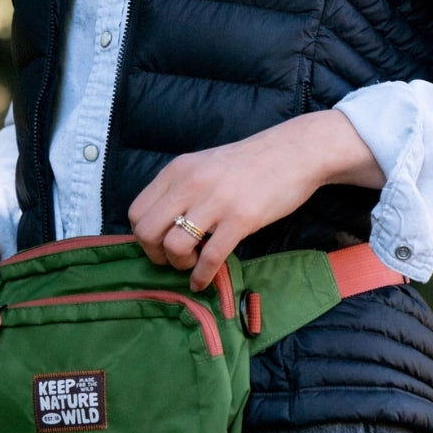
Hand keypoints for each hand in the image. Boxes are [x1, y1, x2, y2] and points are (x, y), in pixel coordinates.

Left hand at [128, 109, 382, 290]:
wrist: (295, 151)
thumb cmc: (251, 163)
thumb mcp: (205, 166)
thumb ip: (182, 188)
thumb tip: (163, 224)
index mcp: (178, 169)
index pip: (136, 210)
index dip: (143, 236)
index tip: (160, 244)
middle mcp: (190, 183)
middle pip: (147, 230)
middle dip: (155, 254)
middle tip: (174, 259)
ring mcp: (216, 200)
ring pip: (174, 245)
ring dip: (179, 265)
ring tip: (193, 265)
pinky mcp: (241, 218)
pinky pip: (210, 257)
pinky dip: (202, 276)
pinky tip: (205, 280)